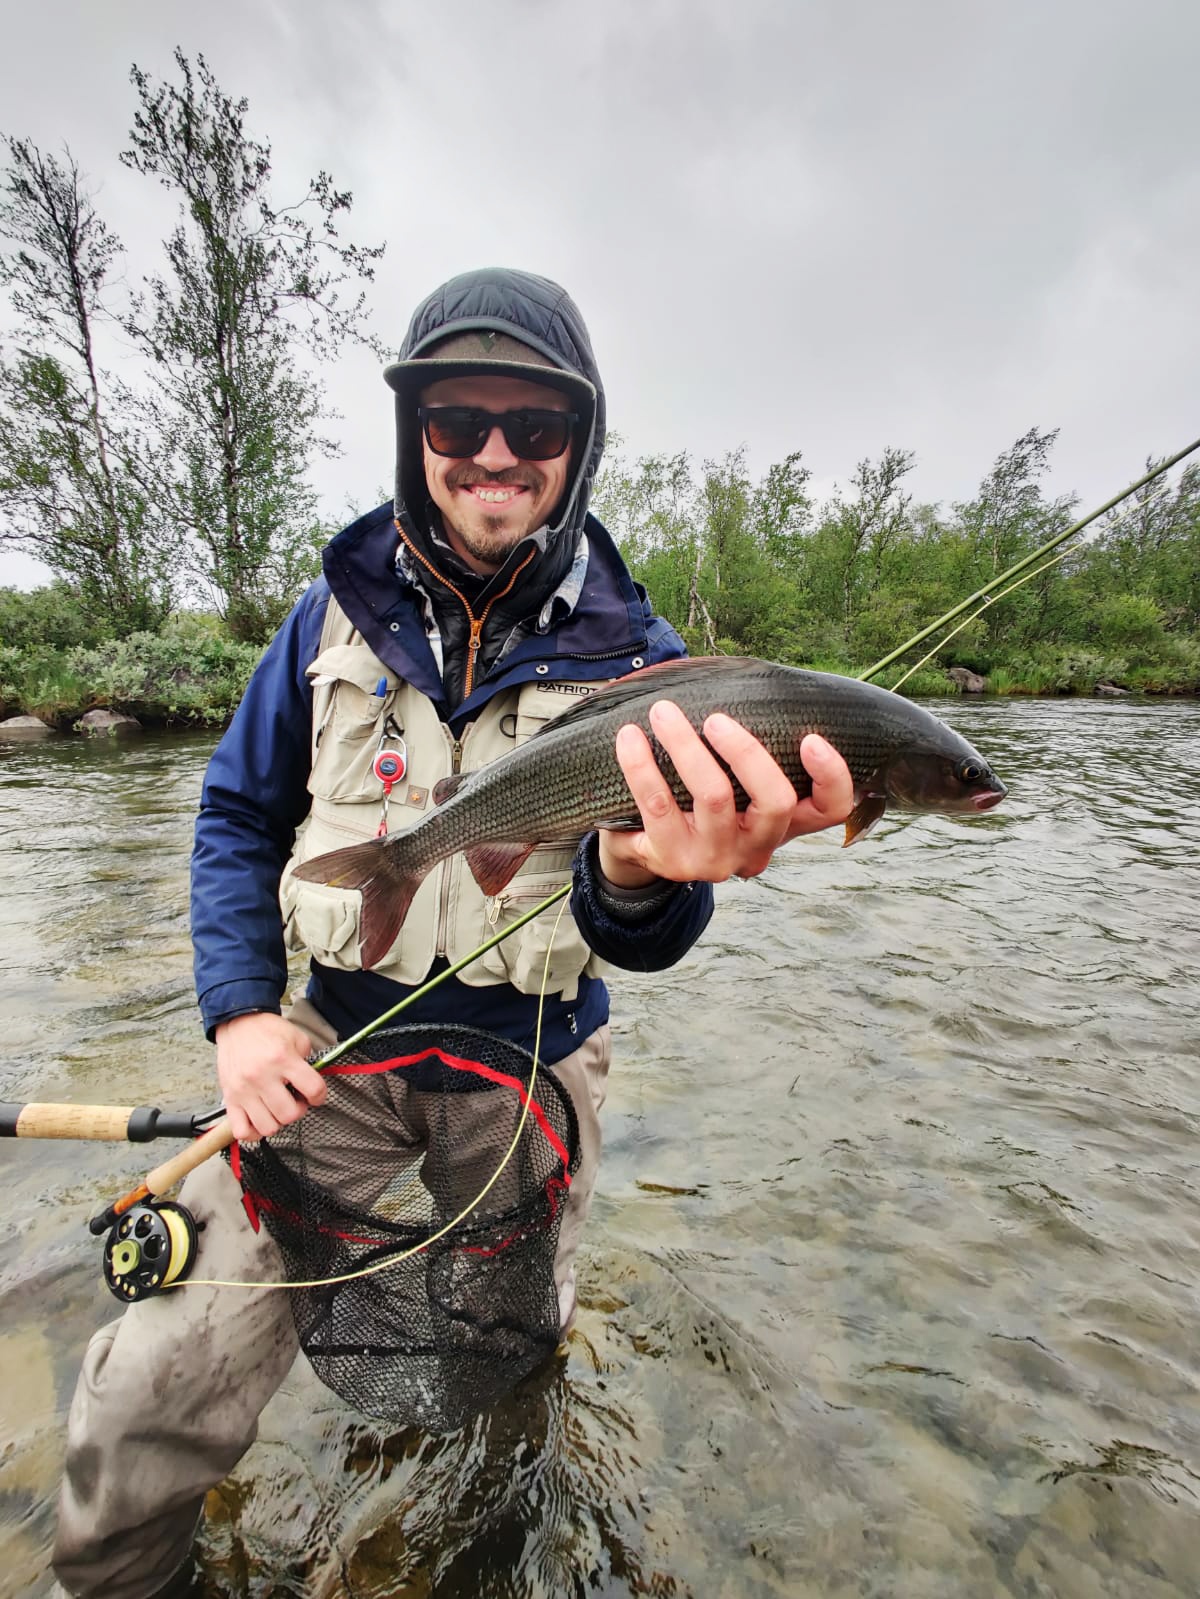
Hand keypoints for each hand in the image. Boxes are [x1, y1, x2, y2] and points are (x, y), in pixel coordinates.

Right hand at [215, 1012, 327, 1141]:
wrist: (238, 1022)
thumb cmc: (267, 1031)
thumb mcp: (297, 1037)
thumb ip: (308, 1061)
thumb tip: (312, 1086)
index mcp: (282, 1059)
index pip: (313, 1089)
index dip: (320, 1096)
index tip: (316, 1095)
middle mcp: (261, 1077)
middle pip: (289, 1114)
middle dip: (298, 1109)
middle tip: (296, 1100)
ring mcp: (243, 1090)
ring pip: (267, 1127)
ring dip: (278, 1122)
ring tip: (277, 1108)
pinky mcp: (230, 1098)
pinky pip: (241, 1131)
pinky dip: (253, 1132)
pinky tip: (260, 1119)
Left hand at [597, 700, 853, 888]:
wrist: (643, 848)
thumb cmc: (695, 797)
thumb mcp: (732, 783)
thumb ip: (747, 748)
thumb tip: (742, 677)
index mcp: (783, 823)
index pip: (830, 809)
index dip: (832, 776)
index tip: (812, 738)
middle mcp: (758, 846)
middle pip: (776, 801)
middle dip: (747, 752)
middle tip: (717, 719)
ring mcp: (718, 859)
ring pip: (716, 798)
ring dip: (687, 746)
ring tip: (663, 712)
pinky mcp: (674, 861)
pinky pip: (659, 806)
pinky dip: (641, 765)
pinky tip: (629, 737)